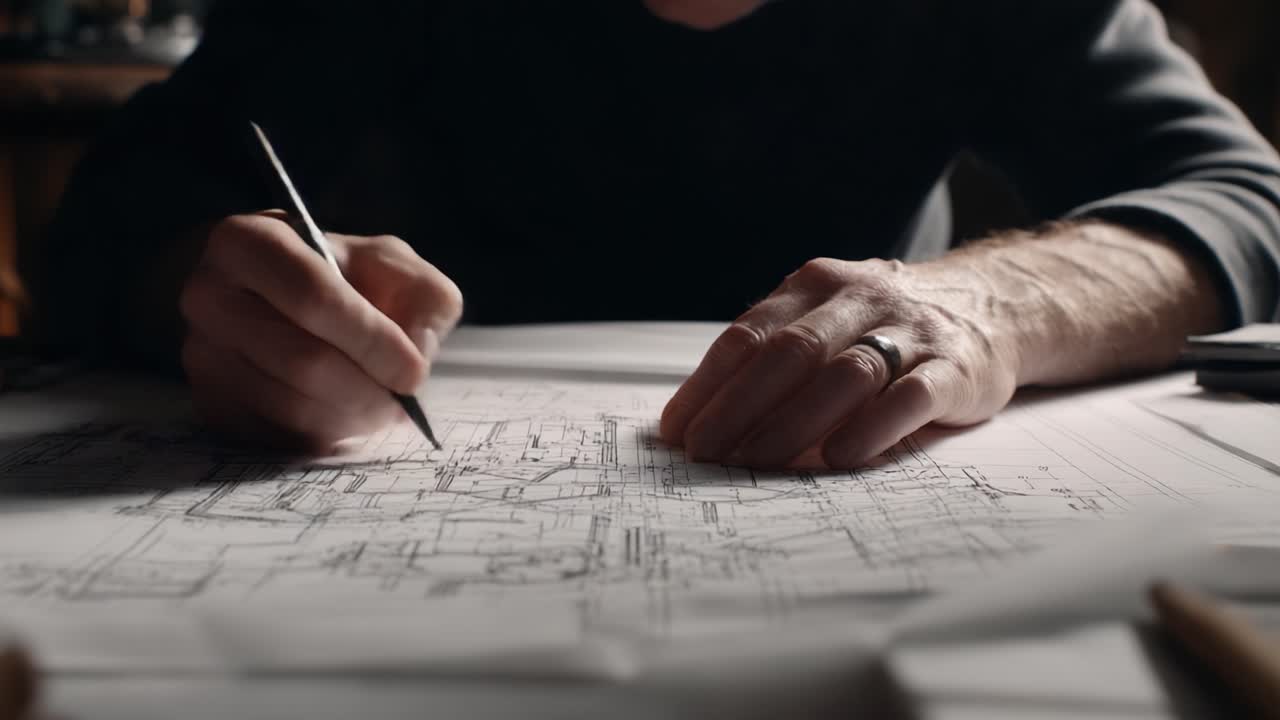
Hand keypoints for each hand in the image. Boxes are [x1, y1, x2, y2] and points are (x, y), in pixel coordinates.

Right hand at [179, 212, 462, 450]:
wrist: (269, 298)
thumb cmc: (339, 274)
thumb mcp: (391, 263)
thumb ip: (421, 295)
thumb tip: (416, 353)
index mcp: (247, 242)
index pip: (313, 297)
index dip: (373, 341)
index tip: (414, 372)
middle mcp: (209, 297)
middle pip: (304, 362)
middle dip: (369, 388)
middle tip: (404, 397)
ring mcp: (202, 356)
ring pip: (294, 408)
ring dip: (354, 415)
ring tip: (381, 402)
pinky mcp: (210, 406)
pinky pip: (281, 438)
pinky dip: (329, 433)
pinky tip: (345, 410)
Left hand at [660, 257, 1020, 468]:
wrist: (990, 305)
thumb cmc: (882, 328)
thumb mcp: (825, 320)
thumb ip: (772, 357)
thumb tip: (698, 418)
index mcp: (814, 286)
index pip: (749, 336)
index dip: (708, 385)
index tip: (676, 430)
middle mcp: (860, 299)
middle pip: (790, 353)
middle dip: (740, 407)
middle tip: (705, 452)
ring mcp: (910, 331)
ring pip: (845, 373)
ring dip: (794, 421)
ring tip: (756, 460)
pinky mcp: (956, 367)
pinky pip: (910, 396)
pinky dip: (872, 427)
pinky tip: (839, 456)